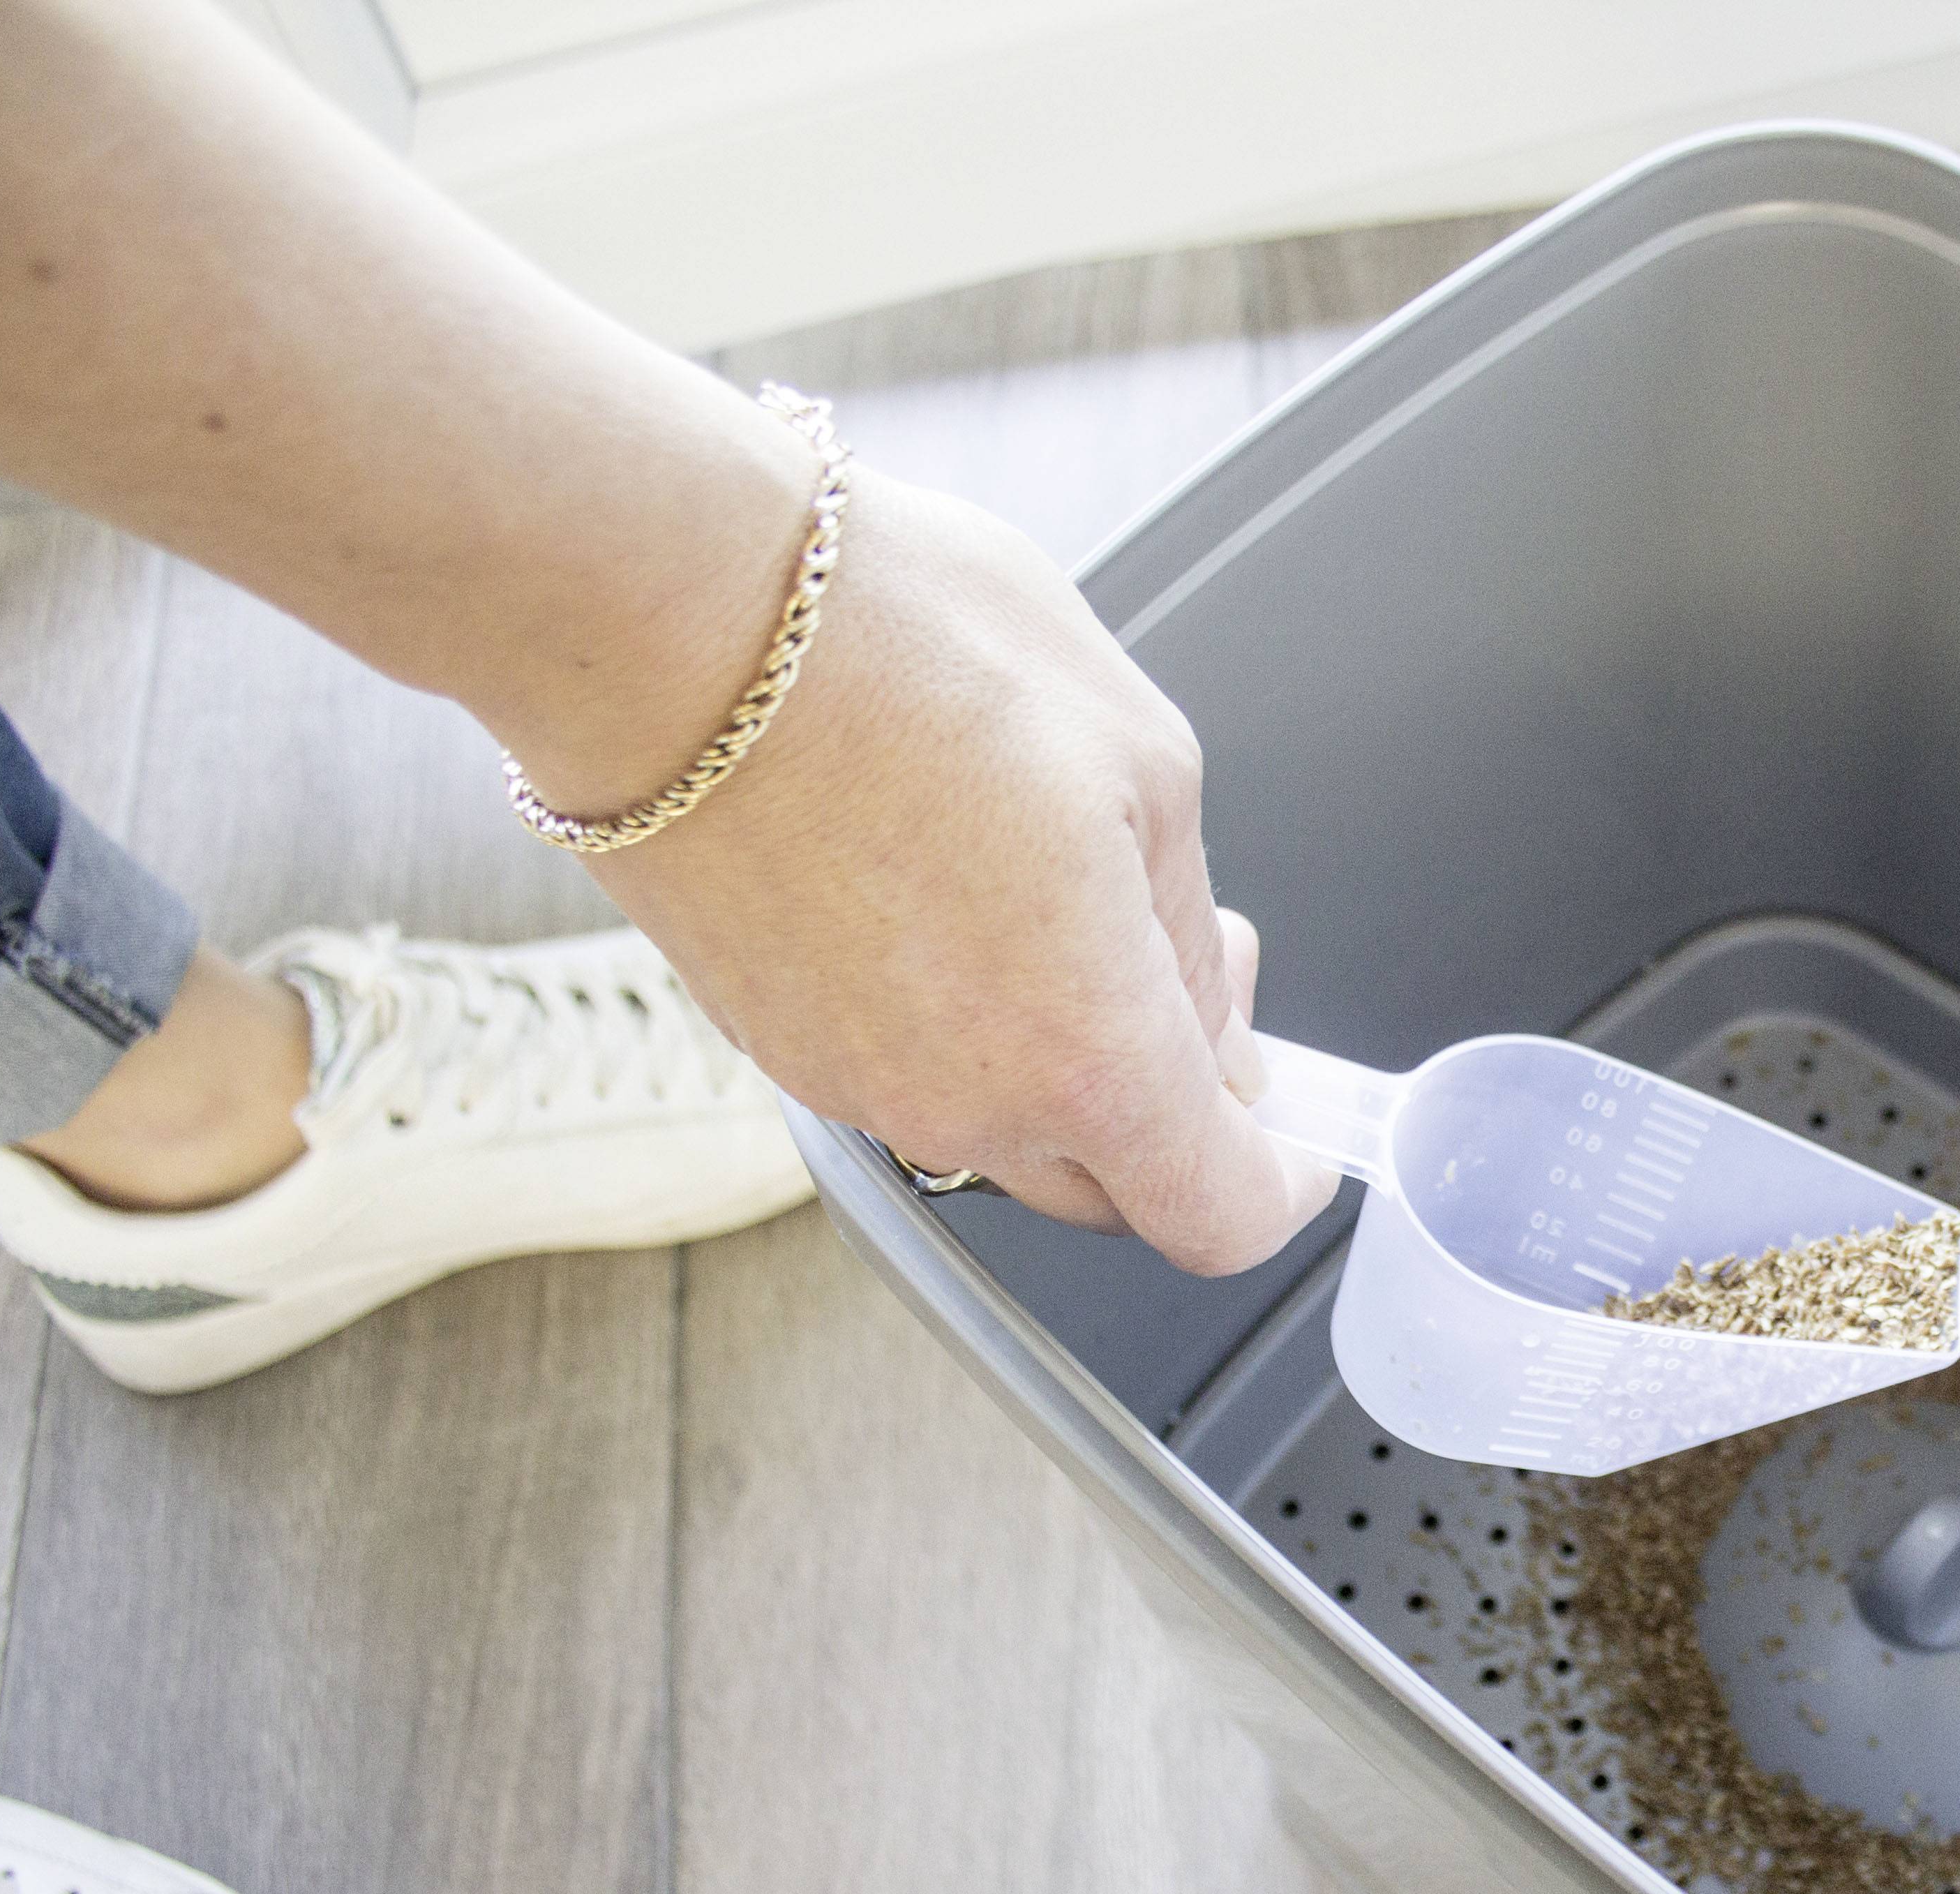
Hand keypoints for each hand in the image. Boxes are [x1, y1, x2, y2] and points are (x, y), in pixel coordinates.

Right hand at [575, 471, 1340, 1272]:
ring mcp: (856, 1087)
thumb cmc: (899, 650)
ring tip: (1060, 891)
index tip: (1299, 1133)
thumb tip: (1210, 1020)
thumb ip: (1191, 933)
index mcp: (1085, 1055)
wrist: (660, 610)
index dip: (1283, 1184)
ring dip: (1059, 1050)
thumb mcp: (1145, 761)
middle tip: (1186, 958)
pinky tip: (953, 888)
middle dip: (1177, 1100)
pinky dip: (958, 1019)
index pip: (1220, 1217)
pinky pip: (907, 1073)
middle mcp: (964, 1108)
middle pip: (1116, 1186)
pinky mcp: (770, 1044)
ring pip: (1005, 1128)